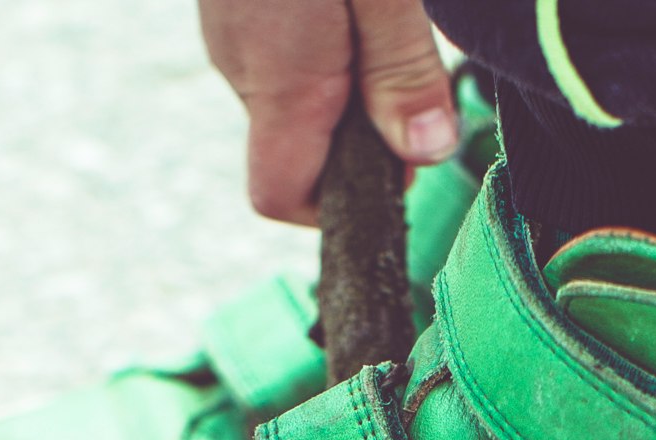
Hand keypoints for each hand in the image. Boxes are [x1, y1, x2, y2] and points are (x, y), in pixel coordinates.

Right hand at [197, 0, 457, 225]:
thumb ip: (402, 72)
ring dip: (341, 80)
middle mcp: (241, 67)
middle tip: (409, 70)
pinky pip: (274, 52)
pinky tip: (350, 1)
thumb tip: (427, 154)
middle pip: (296, 148)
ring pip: (287, 96)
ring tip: (380, 20)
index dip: (341, 202)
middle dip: (357, 131)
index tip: (397, 157)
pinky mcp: (229, 3)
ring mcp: (227, 33)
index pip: (283, 198)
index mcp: (282, 82)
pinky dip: (318, 43)